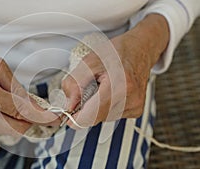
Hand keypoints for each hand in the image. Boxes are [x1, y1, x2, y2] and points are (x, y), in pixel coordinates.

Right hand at [0, 20, 58, 134]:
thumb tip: (36, 108)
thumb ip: (17, 89)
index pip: (20, 111)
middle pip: (16, 128)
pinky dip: (4, 120)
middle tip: (36, 110)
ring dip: (16, 120)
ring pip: (8, 130)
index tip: (55, 118)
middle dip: (30, 120)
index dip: (40, 116)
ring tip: (10, 102)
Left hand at [62, 14, 169, 128]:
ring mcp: (135, 106)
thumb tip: (68, 105)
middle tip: (87, 89)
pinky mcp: (136, 110)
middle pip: (95, 118)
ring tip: (102, 87)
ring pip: (102, 118)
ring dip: (96, 106)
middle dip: (85, 108)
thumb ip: (74, 84)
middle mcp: (130, 99)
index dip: (75, 117)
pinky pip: (112, 115)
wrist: (139, 49)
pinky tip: (110, 92)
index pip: (91, 115)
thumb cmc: (116, 52)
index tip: (67, 114)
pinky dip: (105, 107)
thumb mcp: (88, 62)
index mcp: (119, 85)